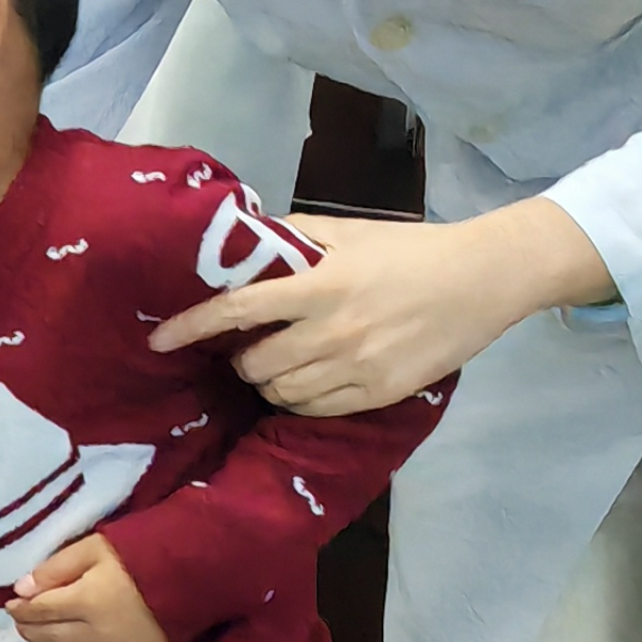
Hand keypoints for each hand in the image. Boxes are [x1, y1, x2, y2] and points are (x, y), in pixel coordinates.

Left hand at [11, 532, 169, 641]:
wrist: (194, 573)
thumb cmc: (141, 554)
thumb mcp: (95, 547)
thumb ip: (57, 567)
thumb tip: (21, 589)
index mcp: (85, 600)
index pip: (42, 609)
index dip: (22, 609)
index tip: (12, 606)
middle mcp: (97, 633)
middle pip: (53, 638)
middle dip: (31, 634)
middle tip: (20, 632)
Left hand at [151, 200, 611, 416]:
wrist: (483, 279)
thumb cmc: (412, 249)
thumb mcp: (350, 231)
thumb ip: (295, 236)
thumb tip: (248, 238)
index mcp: (321, 285)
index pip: (238, 311)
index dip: (191, 327)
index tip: (158, 340)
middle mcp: (333, 332)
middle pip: (255, 365)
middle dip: (241, 360)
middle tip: (248, 348)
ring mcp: (357, 368)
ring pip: (282, 394)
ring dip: (269, 383)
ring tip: (280, 364)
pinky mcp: (379, 394)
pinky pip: (317, 410)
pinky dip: (301, 400)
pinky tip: (310, 382)